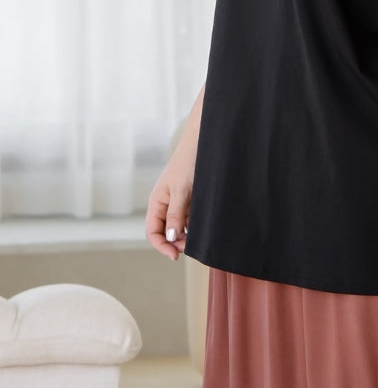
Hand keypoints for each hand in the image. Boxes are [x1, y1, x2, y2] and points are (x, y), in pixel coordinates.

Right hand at [145, 137, 194, 260]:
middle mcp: (165, 205)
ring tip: (197, 238)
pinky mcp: (190, 201)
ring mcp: (178, 203)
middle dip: (175, 243)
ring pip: (178, 228)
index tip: (175, 255)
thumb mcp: (181, 190)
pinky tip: (202, 228)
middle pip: (165, 233)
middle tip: (190, 247)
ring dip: (185, 236)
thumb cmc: (187, 164)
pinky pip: (189, 219)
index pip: (153, 232)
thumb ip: (175, 214)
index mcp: (157, 203)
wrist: (202, 144)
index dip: (162, 246)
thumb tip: (170, 238)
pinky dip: (193, 227)